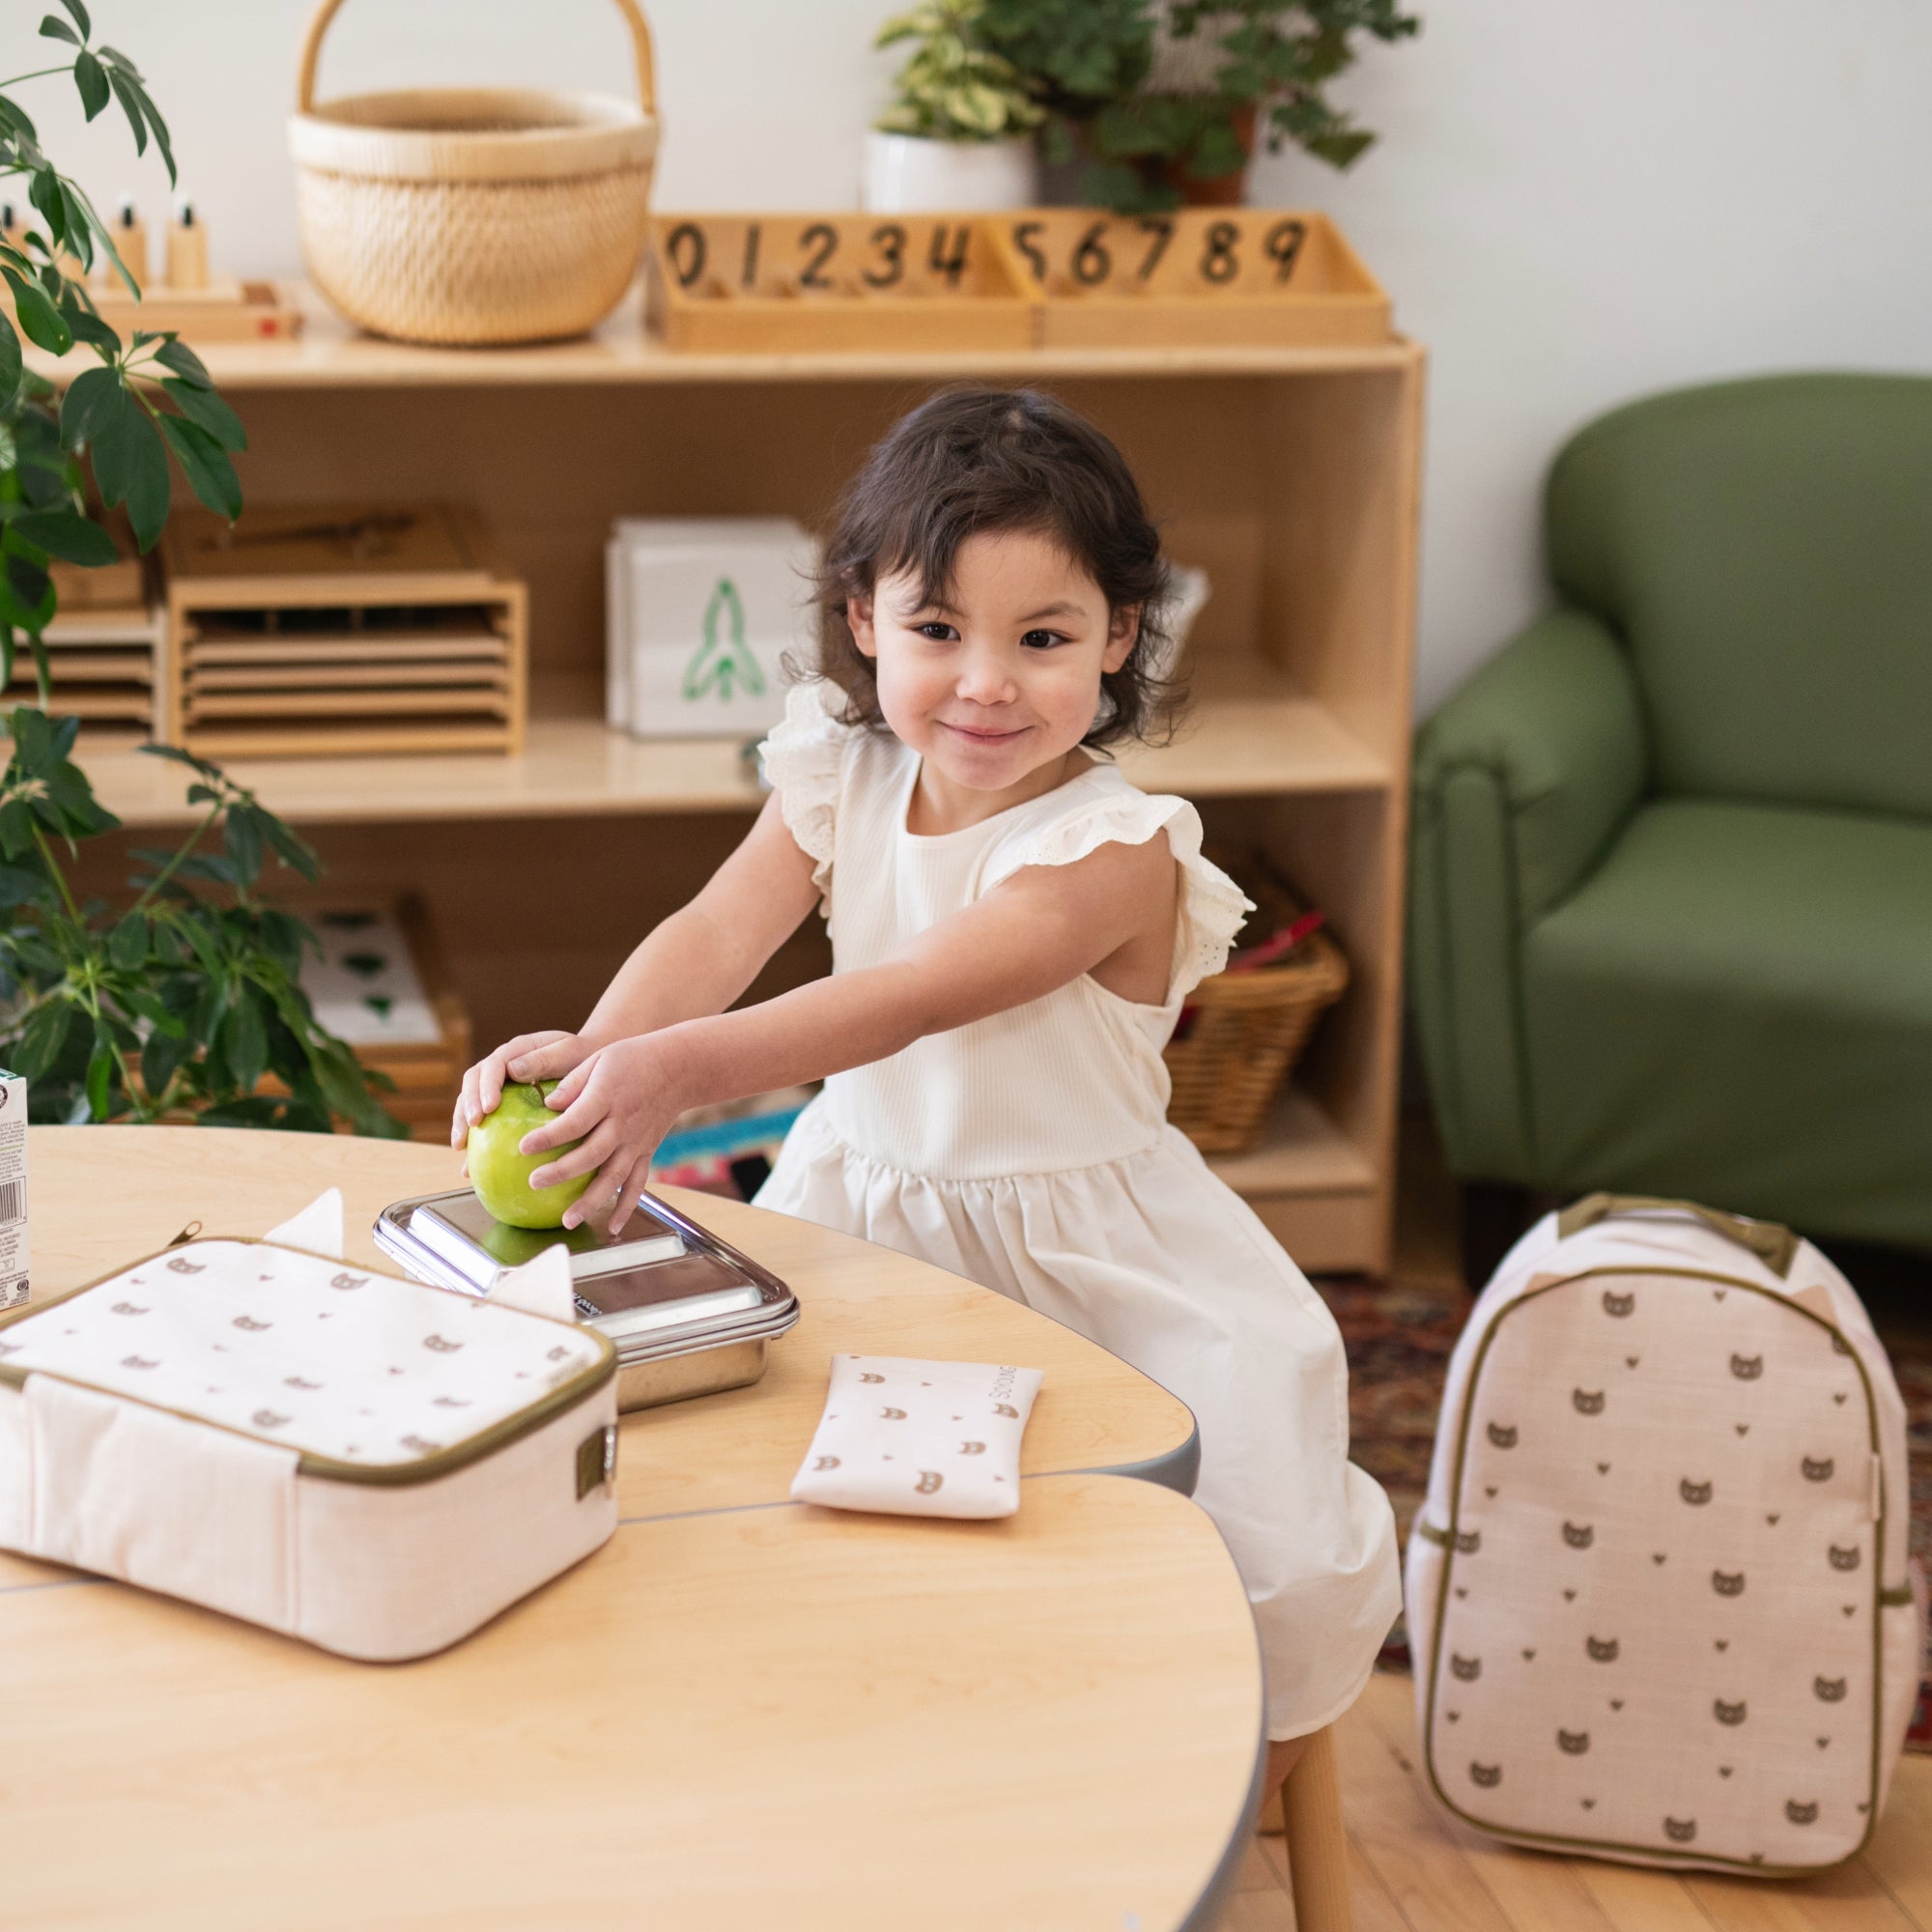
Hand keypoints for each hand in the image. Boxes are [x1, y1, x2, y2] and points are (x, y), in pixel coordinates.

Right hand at [451, 1030, 594, 1148]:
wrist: (591, 1065)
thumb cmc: (584, 1058)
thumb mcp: (570, 1053)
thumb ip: (544, 1060)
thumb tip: (512, 1071)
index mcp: (516, 1050)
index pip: (493, 1065)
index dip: (487, 1085)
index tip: (489, 1107)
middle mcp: (501, 1065)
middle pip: (473, 1081)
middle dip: (468, 1103)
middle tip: (473, 1125)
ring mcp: (497, 1085)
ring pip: (470, 1101)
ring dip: (461, 1122)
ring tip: (460, 1146)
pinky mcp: (499, 1106)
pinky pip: (483, 1123)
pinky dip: (473, 1144)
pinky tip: (469, 1169)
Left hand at [515, 1034, 686, 1233]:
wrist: (679, 1069)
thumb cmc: (633, 1059)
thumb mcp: (599, 1059)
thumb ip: (572, 1083)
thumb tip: (547, 1104)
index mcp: (607, 1097)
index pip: (576, 1121)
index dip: (550, 1136)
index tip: (524, 1146)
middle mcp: (623, 1124)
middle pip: (592, 1153)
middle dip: (563, 1171)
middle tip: (535, 1182)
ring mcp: (636, 1142)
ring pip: (614, 1176)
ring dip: (591, 1201)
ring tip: (568, 1220)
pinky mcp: (646, 1151)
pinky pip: (637, 1183)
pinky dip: (627, 1206)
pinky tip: (613, 1227)